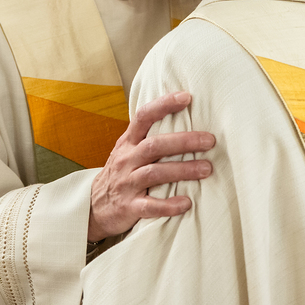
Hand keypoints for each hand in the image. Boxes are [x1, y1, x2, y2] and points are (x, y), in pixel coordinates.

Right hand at [88, 92, 214, 241]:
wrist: (94, 208)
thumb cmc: (121, 174)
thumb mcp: (128, 151)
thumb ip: (149, 137)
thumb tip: (185, 117)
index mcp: (128, 143)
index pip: (143, 117)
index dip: (163, 105)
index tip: (187, 97)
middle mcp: (126, 160)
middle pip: (154, 145)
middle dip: (183, 141)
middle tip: (210, 140)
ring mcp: (126, 183)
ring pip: (154, 173)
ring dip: (182, 170)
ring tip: (207, 169)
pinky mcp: (129, 207)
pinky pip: (149, 206)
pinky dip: (168, 205)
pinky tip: (187, 203)